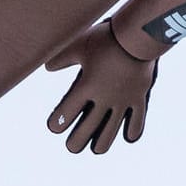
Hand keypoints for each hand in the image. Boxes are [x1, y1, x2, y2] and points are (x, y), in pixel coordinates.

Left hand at [43, 20, 158, 154]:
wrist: (137, 35)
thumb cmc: (105, 38)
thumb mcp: (78, 45)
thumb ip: (60, 58)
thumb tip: (46, 68)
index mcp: (85, 87)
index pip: (65, 114)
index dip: (56, 123)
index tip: (54, 127)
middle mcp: (103, 99)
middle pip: (86, 130)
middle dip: (76, 141)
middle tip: (71, 146)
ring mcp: (122, 101)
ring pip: (111, 131)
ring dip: (102, 143)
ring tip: (96, 150)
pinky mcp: (138, 98)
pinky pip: (137, 121)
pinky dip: (132, 131)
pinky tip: (127, 137)